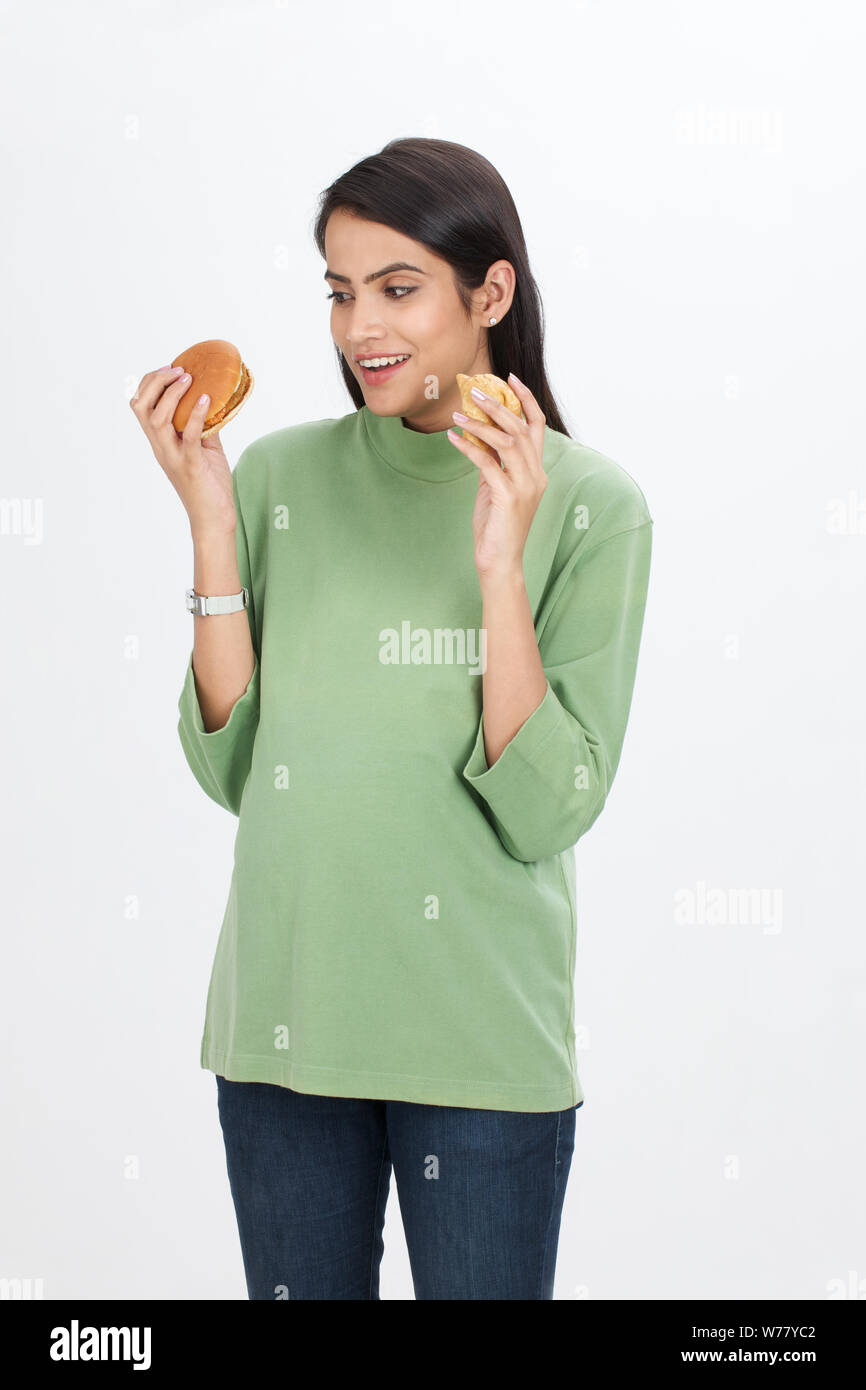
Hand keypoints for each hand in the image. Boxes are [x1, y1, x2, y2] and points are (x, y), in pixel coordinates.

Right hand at [129, 365, 237, 537]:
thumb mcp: (206, 449)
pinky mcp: (192, 465)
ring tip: (188, 379)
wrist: (214, 519)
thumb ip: (204, 427)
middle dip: (155, 382)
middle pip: (141, 407)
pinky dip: (196, 415)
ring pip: (157, 419)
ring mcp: (173, 457)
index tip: (169, 369)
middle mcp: (161, 447)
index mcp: (160, 442)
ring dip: (172, 394)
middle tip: (177, 370)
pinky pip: (190, 437)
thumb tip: (214, 401)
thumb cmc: (209, 485)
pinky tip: (205, 400)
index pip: (141, 406)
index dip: (149, 383)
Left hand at [447, 373, 547, 582]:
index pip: (536, 427)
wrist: (500, 562)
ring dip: (481, 423)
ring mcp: (524, 487)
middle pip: (521, 428)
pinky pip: (487, 463)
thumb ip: (494, 463)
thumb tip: (479, 438)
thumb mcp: (495, 488)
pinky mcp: (508, 497)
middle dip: (498, 405)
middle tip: (475, 390)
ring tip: (458, 413)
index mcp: (536, 471)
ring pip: (507, 442)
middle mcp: (536, 475)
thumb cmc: (496, 526)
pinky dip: (469, 447)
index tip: (510, 380)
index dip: (525, 400)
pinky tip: (453, 438)